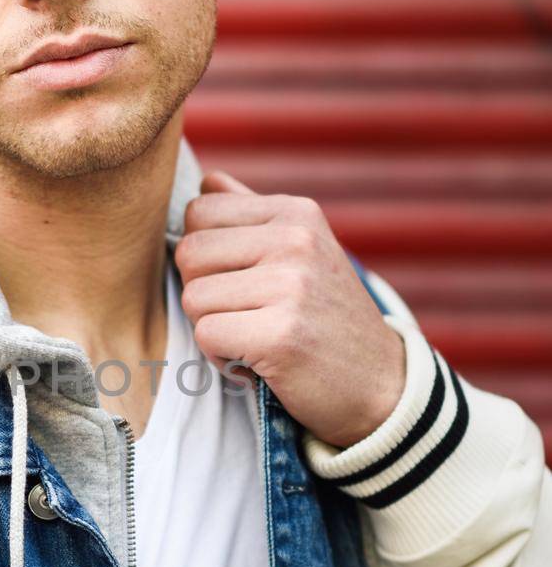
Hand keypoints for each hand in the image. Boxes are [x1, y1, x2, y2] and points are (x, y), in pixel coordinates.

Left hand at [175, 168, 406, 449]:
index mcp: (296, 212)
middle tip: (246, 315)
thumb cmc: (326, 317)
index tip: (242, 282)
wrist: (379, 384)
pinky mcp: (280, 335)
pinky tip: (255, 361)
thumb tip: (207, 181)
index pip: (198, 212)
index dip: (205, 255)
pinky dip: (220, 358)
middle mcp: (295, 240)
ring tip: (256, 337)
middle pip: (188, 254)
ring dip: (213, 328)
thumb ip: (254, 213)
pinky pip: (205, 336)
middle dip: (203, 292)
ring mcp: (290, 286)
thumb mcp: (304, 250)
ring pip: (193, 298)